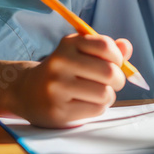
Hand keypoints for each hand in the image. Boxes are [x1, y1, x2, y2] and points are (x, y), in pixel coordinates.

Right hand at [11, 33, 132, 127]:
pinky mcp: (58, 110)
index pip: (106, 46)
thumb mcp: (80, 53)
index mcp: (69, 44)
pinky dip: (99, 108)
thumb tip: (127, 47)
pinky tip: (88, 104)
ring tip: (99, 94)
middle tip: (112, 83)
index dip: (117, 58)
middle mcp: (60, 62)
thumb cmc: (63, 70)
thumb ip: (106, 49)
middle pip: (109, 72)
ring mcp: (57, 87)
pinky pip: (96, 109)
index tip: (114, 63)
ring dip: (108, 96)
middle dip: (118, 80)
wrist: (27, 91)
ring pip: (104, 94)